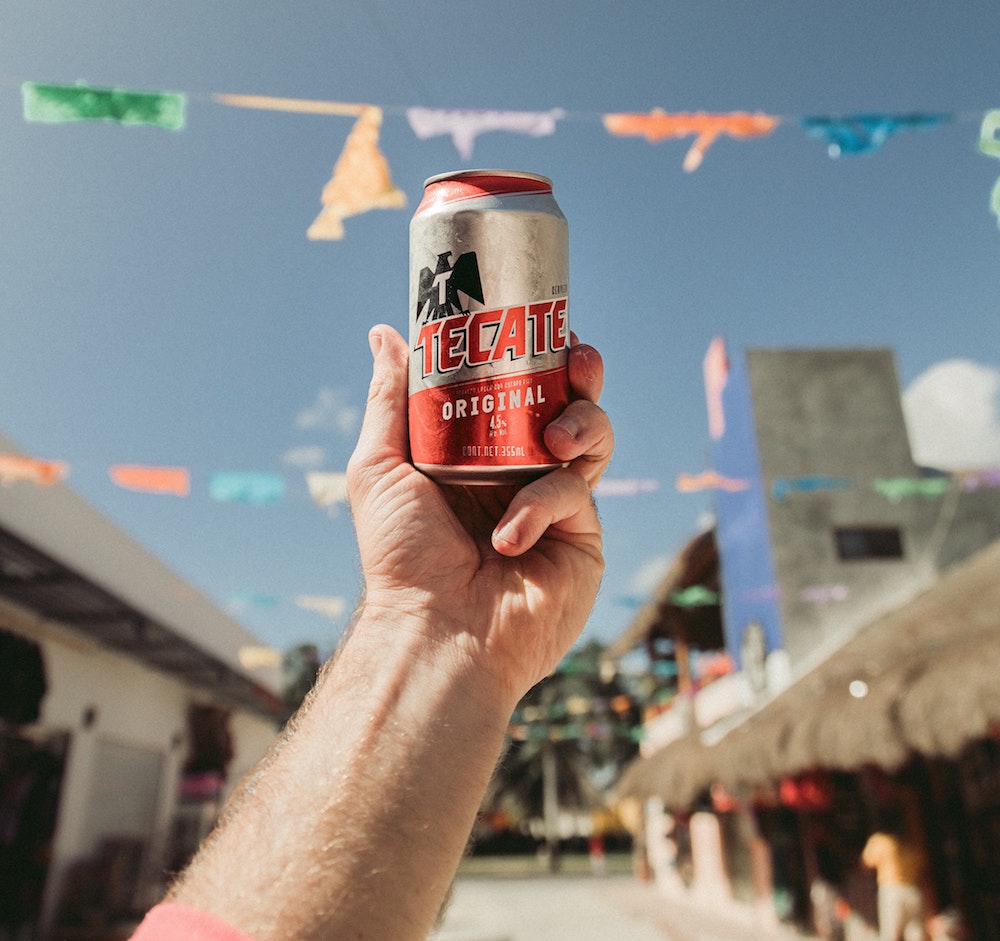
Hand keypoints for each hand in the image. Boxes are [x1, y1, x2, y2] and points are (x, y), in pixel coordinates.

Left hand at [347, 325, 612, 703]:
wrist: (436, 631)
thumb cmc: (401, 556)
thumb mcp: (381, 467)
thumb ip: (391, 398)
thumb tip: (386, 331)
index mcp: (479, 452)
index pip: (518, 387)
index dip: (535, 353)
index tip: (537, 324)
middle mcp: (522, 472)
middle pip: (567, 402)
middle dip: (580, 373)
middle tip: (576, 359)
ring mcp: (556, 504)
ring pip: (594, 438)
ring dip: (583, 422)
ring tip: (555, 440)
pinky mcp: (582, 537)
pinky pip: (577, 493)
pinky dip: (543, 504)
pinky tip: (510, 536)